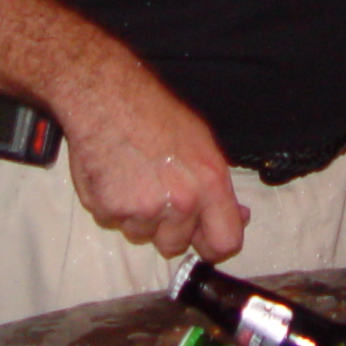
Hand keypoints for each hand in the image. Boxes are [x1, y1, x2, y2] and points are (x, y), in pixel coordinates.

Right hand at [52, 51, 248, 262]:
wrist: (107, 99)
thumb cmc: (153, 113)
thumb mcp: (203, 143)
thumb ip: (218, 187)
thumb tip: (238, 214)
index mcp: (209, 185)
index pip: (225, 242)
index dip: (213, 246)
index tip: (204, 242)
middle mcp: (180, 203)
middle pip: (176, 245)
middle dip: (167, 229)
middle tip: (157, 195)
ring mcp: (143, 210)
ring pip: (141, 235)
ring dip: (138, 217)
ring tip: (133, 178)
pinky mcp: (109, 211)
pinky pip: (113, 222)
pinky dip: (112, 206)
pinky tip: (114, 176)